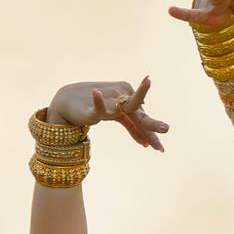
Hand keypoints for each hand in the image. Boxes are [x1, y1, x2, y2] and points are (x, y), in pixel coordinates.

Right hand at [47, 78, 168, 151]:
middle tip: (165, 129)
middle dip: (150, 124)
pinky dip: (97, 102)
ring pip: (126, 106)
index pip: (142, 119)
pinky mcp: (93, 104)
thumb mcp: (117, 118)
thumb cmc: (94, 108)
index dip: (150, 134)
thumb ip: (133, 128)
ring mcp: (109, 99)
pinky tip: (95, 93)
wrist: (67, 99)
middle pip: (139, 114)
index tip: (159, 149)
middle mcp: (121, 99)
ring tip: (148, 84)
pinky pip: (97, 107)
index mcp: (128, 103)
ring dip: (139, 94)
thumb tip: (146, 143)